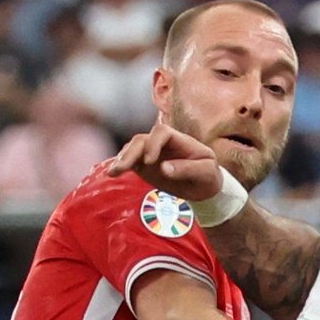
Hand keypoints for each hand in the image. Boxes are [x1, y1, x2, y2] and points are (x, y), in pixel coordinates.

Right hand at [108, 124, 222, 200]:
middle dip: (130, 152)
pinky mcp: (144, 166)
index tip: (150, 161)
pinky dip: (120, 166)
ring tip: (112, 173)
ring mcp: (151, 153)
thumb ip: (187, 169)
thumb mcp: (206, 172)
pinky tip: (111, 174)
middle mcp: (162, 143)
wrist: (204, 187)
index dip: (153, 144)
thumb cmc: (208, 176)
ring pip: (132, 149)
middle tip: (122, 168)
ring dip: (121, 159)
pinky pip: (129, 161)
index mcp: (180, 140)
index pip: (161, 132)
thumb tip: (163, 168)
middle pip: (141, 140)